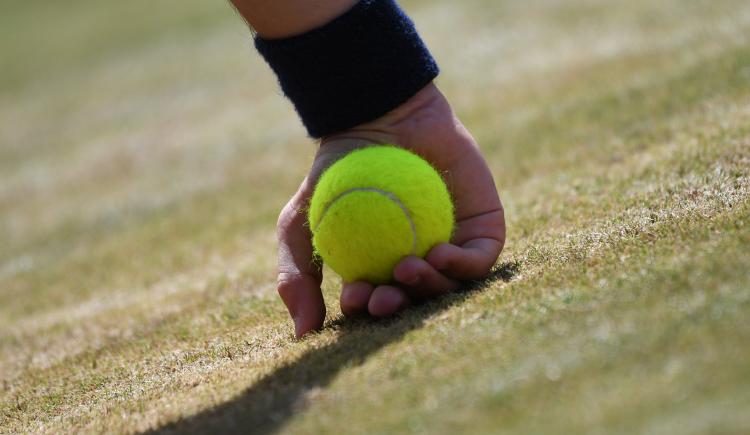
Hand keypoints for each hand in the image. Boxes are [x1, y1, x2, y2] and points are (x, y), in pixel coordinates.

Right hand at [276, 83, 505, 337]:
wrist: (377, 114)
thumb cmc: (338, 169)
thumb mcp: (299, 223)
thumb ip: (295, 275)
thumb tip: (304, 334)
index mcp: (380, 268)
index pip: (377, 301)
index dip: (368, 309)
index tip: (356, 297)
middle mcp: (418, 261)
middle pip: (417, 300)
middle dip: (400, 307)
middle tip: (384, 299)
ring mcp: (454, 245)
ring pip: (450, 286)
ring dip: (430, 288)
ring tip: (406, 269)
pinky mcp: (484, 228)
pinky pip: (480, 259)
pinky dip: (462, 265)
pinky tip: (438, 255)